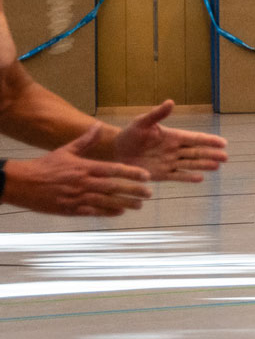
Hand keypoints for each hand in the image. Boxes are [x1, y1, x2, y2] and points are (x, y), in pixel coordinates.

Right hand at [5, 124, 151, 215]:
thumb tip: (98, 125)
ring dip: (124, 204)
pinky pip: (92, 212)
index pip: (113, 170)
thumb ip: (85, 140)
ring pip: (106, 201)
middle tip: (149, 194)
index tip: (146, 176)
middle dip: (133, 191)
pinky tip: (119, 213)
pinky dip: (107, 212)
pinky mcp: (70, 209)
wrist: (21, 183)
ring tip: (138, 205)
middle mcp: (83, 182)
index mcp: (84, 167)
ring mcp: (77, 197)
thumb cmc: (45, 166)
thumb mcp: (65, 150)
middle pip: (114, 187)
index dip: (131, 173)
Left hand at [111, 100, 228, 181]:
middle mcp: (175, 150)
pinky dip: (188, 177)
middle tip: (225, 157)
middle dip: (211, 154)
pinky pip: (178, 176)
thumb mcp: (142, 122)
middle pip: (197, 152)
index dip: (209, 140)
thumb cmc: (130, 134)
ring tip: (216, 167)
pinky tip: (200, 178)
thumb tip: (171, 102)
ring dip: (204, 165)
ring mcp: (170, 163)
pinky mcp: (162, 174)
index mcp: (173, 136)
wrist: (117, 151)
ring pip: (190, 164)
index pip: (195, 139)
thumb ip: (157, 114)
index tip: (223, 143)